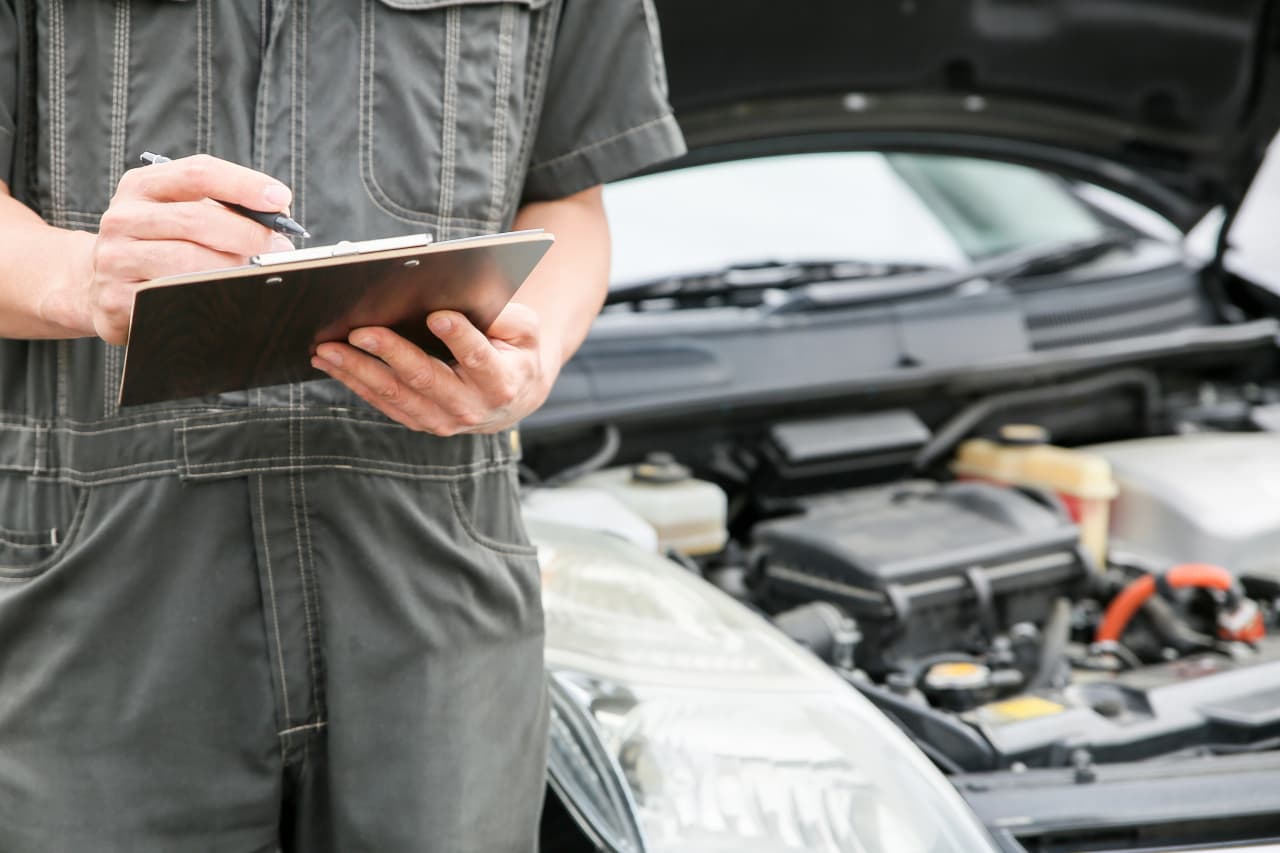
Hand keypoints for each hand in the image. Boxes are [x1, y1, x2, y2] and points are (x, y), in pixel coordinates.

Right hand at [91, 154, 294, 344]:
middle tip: (279, 248)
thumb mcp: (180, 214)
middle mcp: (122, 218)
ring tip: (258, 274)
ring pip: (186, 261)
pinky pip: (172, 297)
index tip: (280, 199)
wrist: (98, 284)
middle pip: (196, 219)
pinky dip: (208, 296)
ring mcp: (115, 259)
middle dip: (248, 234)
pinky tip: (227, 297)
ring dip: (232, 268)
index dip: (243, 184)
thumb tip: (279, 219)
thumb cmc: (160, 245)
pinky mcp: (115, 299)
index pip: (198, 172)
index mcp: (142, 186)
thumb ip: (225, 209)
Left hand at [310, 303, 555, 434]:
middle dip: (390, 353)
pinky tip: (331, 363)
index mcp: (501, 381)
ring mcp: (442, 420)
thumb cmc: (515, 351)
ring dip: (358, 371)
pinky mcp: (420, 421)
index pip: (479, 358)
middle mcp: (470, 406)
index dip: (459, 338)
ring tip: (328, 349)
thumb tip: (464, 298)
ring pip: (396, 395)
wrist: (513, 397)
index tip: (437, 316)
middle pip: (426, 378)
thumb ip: (505, 317)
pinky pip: (383, 403)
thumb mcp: (524, 330)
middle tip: (360, 331)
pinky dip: (355, 382)